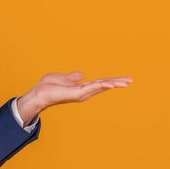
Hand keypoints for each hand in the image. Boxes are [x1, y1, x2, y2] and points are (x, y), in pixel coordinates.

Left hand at [16, 72, 132, 125]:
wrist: (39, 93)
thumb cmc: (48, 87)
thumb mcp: (63, 78)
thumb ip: (72, 77)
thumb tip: (81, 74)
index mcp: (82, 88)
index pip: (100, 83)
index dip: (111, 81)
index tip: (123, 79)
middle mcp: (84, 92)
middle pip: (104, 85)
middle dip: (117, 83)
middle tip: (130, 80)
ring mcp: (81, 93)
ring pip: (101, 86)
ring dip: (113, 83)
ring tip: (126, 82)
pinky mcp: (77, 93)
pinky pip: (92, 87)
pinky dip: (102, 85)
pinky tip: (111, 83)